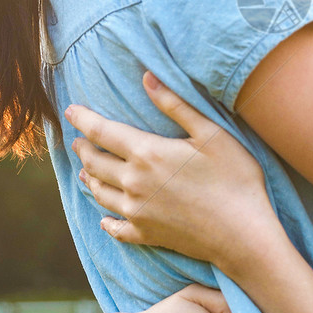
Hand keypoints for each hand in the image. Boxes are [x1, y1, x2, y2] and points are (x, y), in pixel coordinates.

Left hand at [66, 74, 284, 273]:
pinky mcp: (146, 234)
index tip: (69, 110)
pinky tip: (105, 220)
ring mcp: (137, 212)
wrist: (243, 233)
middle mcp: (133, 183)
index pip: (102, 132)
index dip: (83, 119)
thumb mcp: (211, 133)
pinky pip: (116, 228)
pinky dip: (107, 222)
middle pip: (95, 163)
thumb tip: (147, 77)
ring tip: (85, 171)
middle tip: (77, 141)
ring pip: (101, 194)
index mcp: (147, 153)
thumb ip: (175, 105)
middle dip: (83, 149)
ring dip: (90, 179)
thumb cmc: (234, 178)